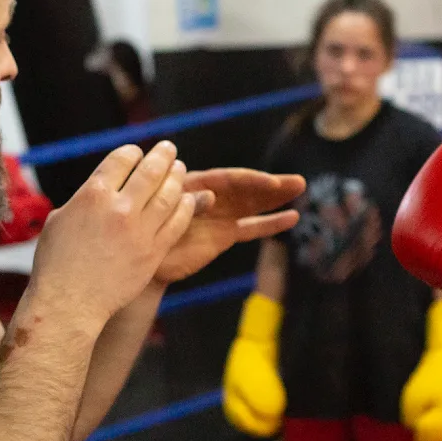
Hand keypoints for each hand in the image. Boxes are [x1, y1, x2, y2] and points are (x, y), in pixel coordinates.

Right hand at [29, 142, 198, 323]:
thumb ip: (83, 200)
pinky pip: (176, 223)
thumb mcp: (59, 219)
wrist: (70, 303)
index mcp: (93, 195)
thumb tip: (97, 192)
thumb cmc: (56, 264)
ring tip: (180, 168)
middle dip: (162, 156)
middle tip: (169, 148)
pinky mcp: (153, 252)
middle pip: (149, 172)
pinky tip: (187, 199)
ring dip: (176, 178)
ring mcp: (140, 231)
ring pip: (168, 195)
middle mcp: (120, 208)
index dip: (132, 153)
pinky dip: (184, 207)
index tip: (136, 153)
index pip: (121, 160)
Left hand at [153, 168, 304, 284]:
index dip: (251, 180)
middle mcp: (212, 197)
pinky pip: (250, 228)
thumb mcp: (162, 212)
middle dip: (272, 186)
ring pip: (252, 205)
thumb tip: (211, 197)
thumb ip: (187, 203)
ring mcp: (220, 217)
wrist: (141, 261)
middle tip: (299, 182)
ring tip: (300, 188)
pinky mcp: (225, 236)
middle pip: (246, 189)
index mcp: (195, 184)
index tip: (271, 182)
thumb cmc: (145, 230)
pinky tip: (291, 218)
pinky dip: (269, 224)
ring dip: (275, 198)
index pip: (228, 179)